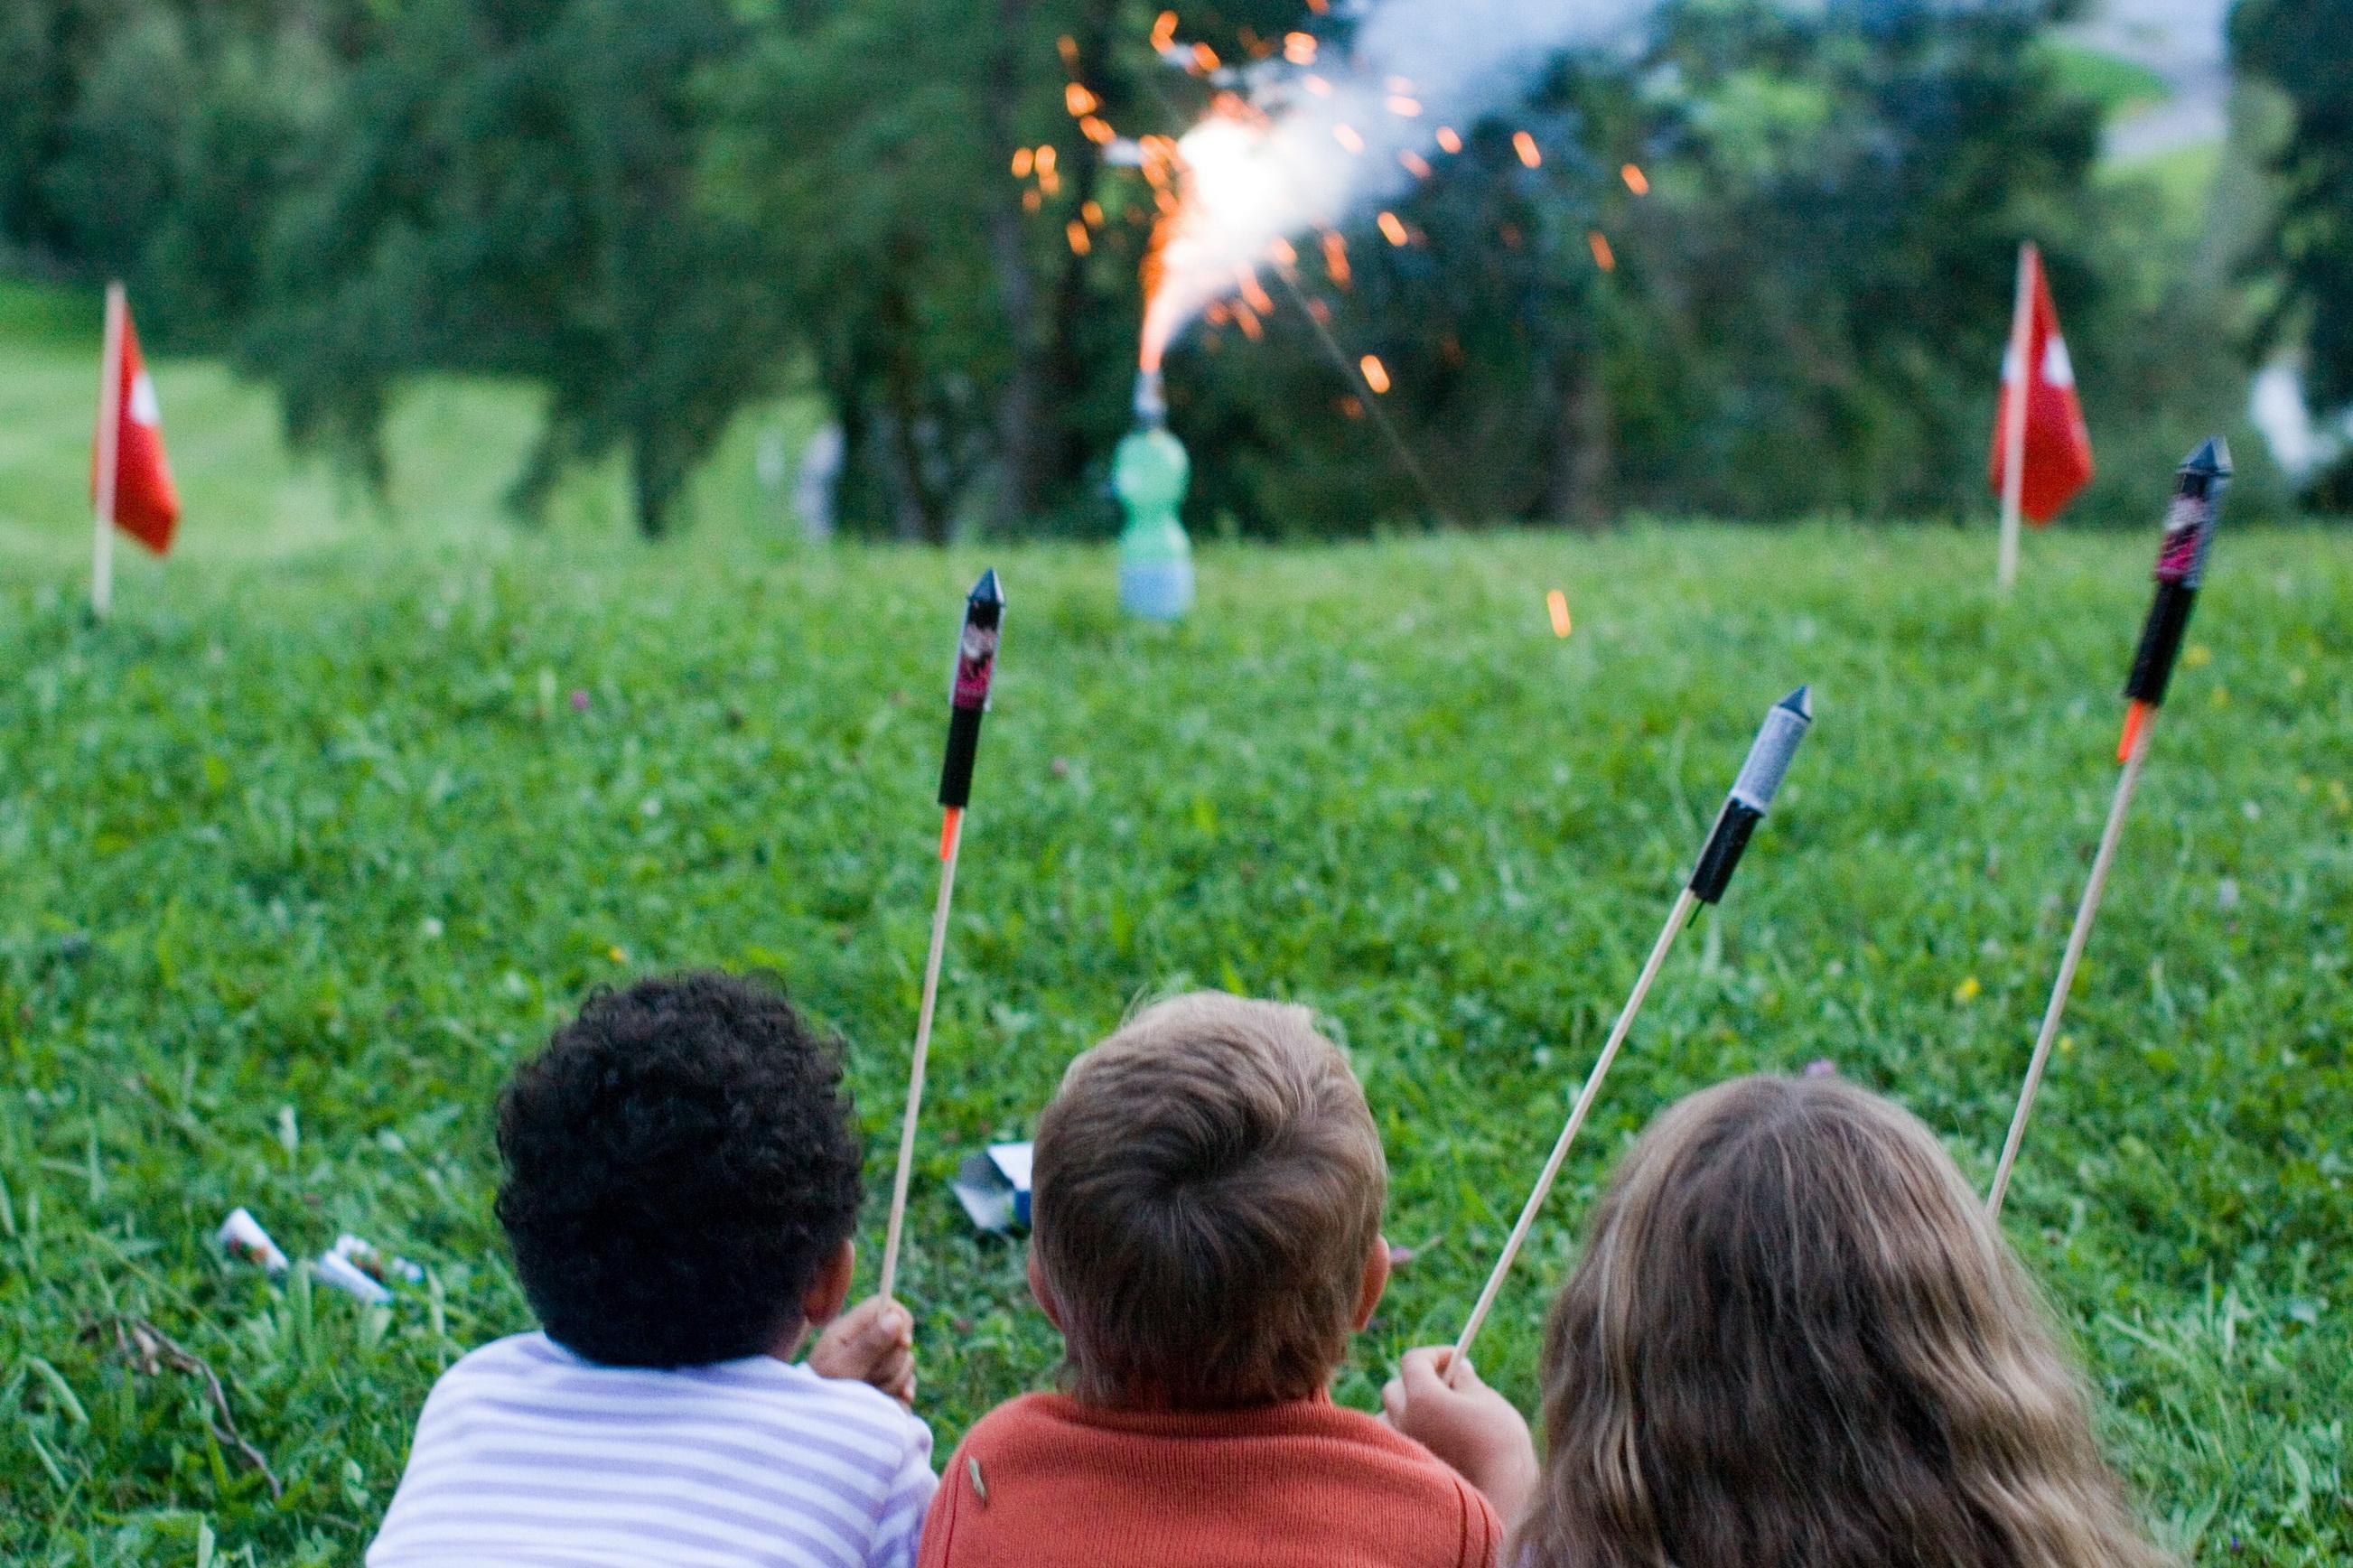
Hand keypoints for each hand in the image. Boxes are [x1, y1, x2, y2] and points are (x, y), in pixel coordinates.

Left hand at [808, 1296, 916, 1405]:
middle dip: (892, 1362)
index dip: (899, 1319)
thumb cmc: (823, 1397)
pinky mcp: (888, 1386)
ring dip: (894, 1382)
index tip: (901, 1341)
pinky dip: (901, 1394)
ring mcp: (878, 1365)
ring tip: (870, 1395)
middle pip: (901, 1336)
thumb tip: (895, 1318)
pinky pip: (909, 1382)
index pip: (885, 1305)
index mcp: (849, 1331)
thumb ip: (868, 1345)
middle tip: (868, 1379)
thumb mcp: (841, 1370)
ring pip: (907, 1362)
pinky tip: (888, 1404)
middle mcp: (865, 1344)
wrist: (821, 1435)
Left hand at [1382, 1347, 1537, 1526]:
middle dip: (1418, 1381)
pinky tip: (1432, 1444)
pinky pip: (1395, 1445)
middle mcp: (1403, 1421)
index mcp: (1423, 1398)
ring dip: (1408, 1412)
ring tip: (1438, 1419)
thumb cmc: (1501, 1451)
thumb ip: (1468, 1382)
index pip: (1412, 1361)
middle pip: (1395, 1388)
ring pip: (1390, 1418)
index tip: (1454, 1359)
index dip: (1434, 1355)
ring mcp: (1401, 1450)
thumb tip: (1457, 1370)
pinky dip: (1407, 1438)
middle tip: (1447, 1387)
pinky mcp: (1404, 1472)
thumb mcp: (1491, 1404)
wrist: (1501, 1506)